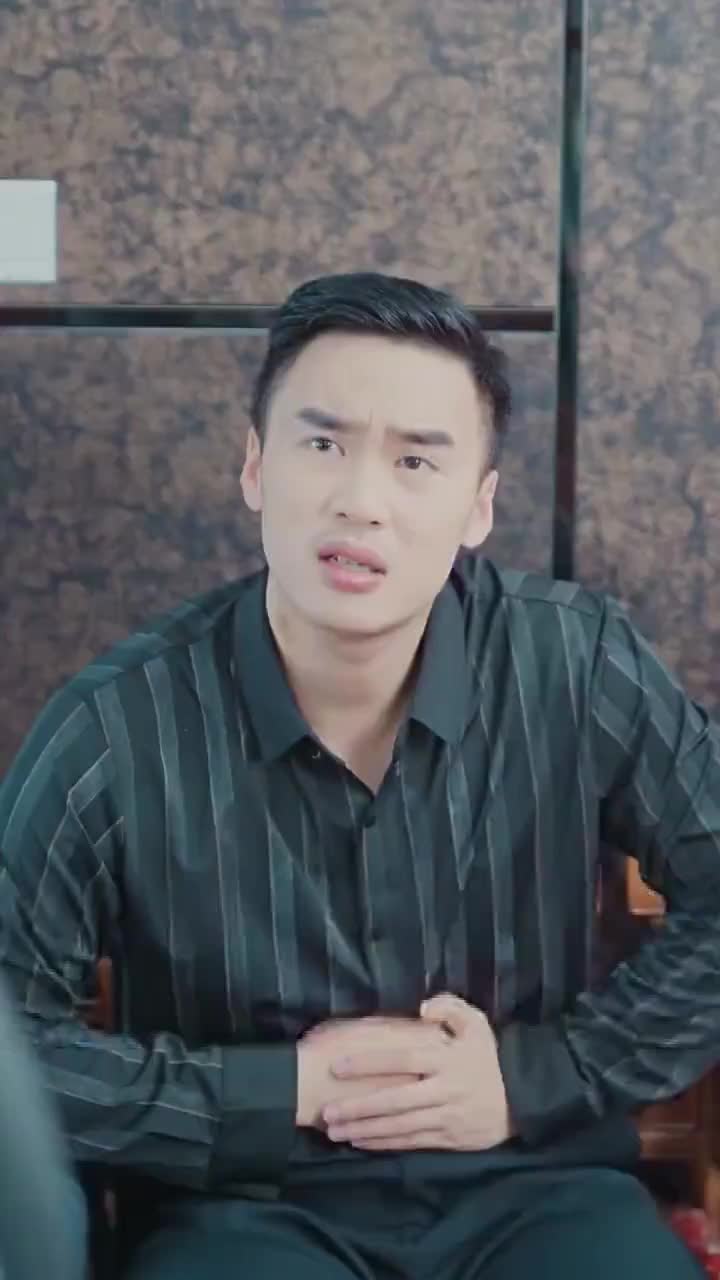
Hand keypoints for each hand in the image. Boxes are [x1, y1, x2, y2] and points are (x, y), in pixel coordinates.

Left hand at [321, 993, 512, 1151]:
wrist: (522, 1096)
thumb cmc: (488, 1056)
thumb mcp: (477, 1023)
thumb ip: (450, 1007)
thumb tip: (422, 1007)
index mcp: (446, 1058)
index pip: (401, 1059)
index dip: (368, 1063)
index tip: (337, 1066)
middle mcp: (444, 1089)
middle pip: (395, 1100)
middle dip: (358, 1107)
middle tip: (326, 1112)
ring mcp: (446, 1116)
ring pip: (399, 1126)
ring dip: (365, 1129)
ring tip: (334, 1131)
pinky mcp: (449, 1138)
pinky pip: (411, 1142)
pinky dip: (384, 1143)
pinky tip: (361, 1141)